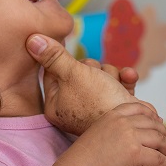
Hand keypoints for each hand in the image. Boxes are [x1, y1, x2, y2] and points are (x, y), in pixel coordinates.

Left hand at [26, 34, 154, 134]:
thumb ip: (53, 56)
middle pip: (79, 70)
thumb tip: (31, 40)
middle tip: (96, 79)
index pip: (53, 71)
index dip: (67, 61)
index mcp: (55, 105)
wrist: (133, 125)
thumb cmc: (99, 102)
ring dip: (110, 74)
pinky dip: (124, 80)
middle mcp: (73, 108)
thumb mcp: (73, 73)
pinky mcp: (114, 105)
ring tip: (113, 86)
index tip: (77, 65)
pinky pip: (116, 83)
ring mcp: (95, 107)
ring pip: (100, 74)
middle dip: (94, 69)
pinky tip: (128, 77)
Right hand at [64, 102, 165, 165]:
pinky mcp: (134, 153)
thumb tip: (126, 135)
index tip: (159, 122)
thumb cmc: (84, 157)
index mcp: (113, 114)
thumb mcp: (97, 133)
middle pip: (152, 123)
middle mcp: (123, 122)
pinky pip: (158, 157)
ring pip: (159, 139)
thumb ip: (111, 128)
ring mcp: (129, 136)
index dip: (153, 115)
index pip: (140, 108)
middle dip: (164, 132)